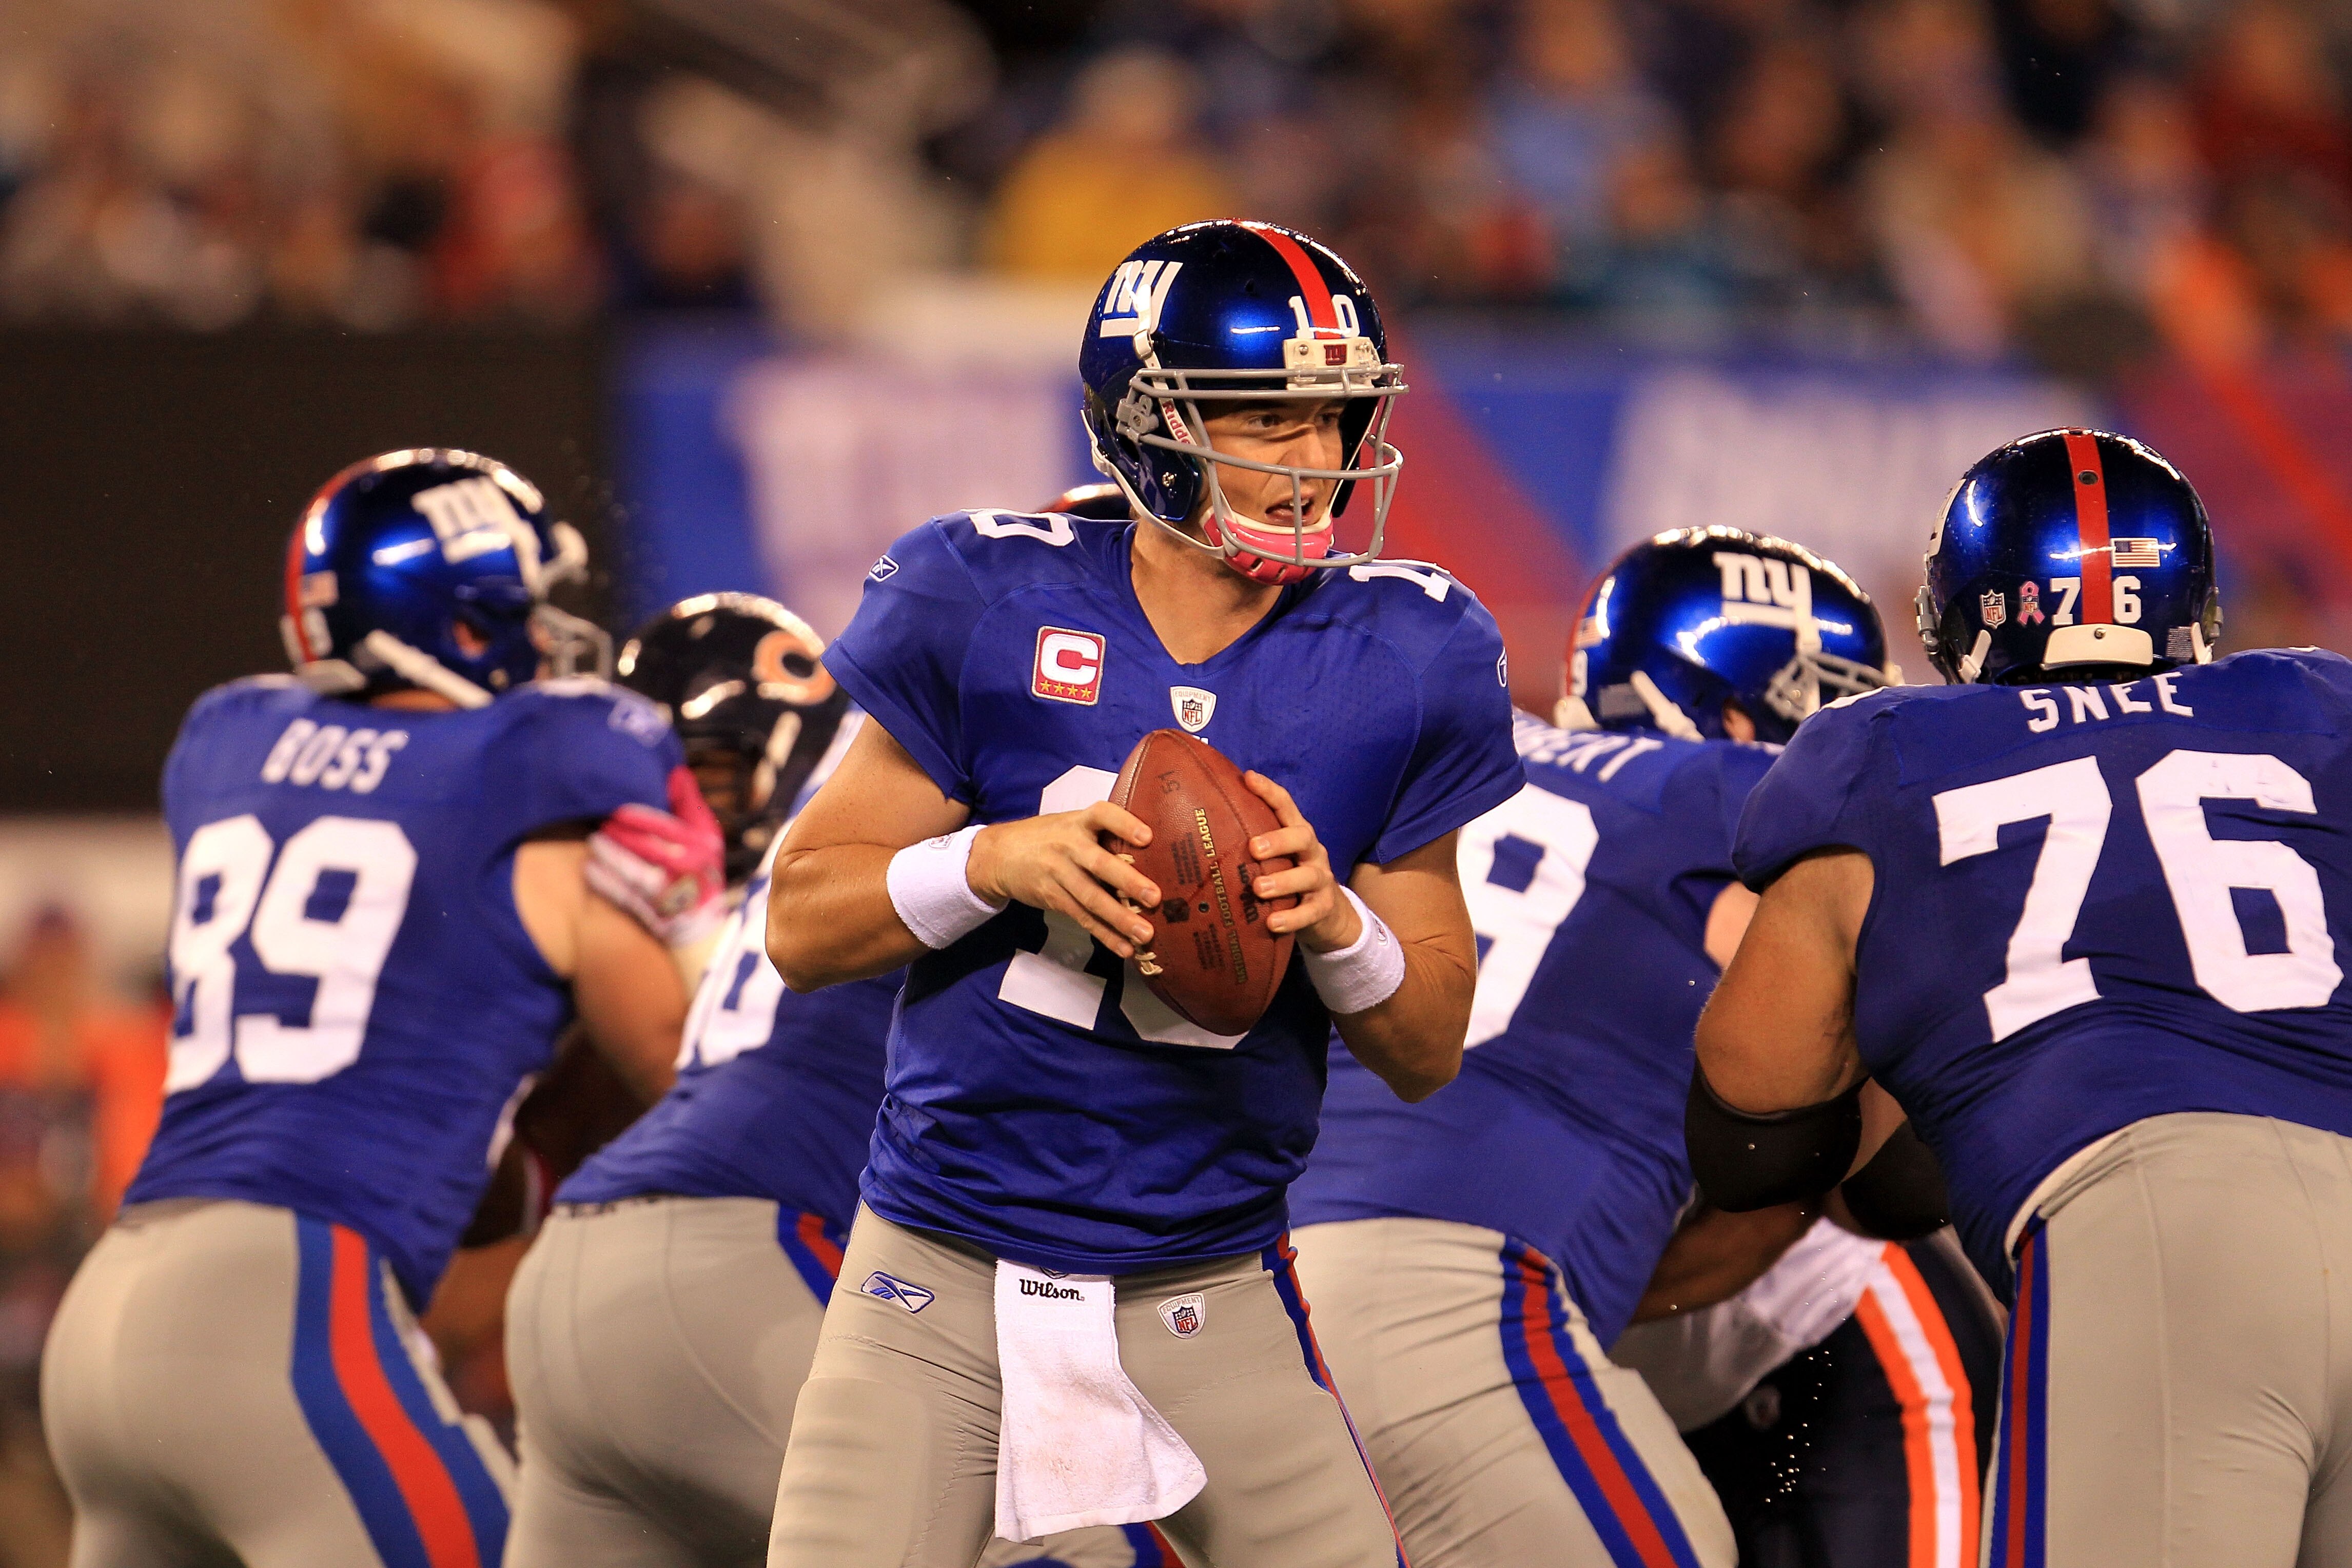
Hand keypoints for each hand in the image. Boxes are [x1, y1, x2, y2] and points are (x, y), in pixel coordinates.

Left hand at [585, 765, 727, 947]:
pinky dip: (606, 883)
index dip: (639, 817)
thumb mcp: (708, 836)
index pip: (666, 827)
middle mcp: (687, 870)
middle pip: (647, 848)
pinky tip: (590, 869)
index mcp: (700, 846)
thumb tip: (675, 772)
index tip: (617, 809)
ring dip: (610, 855)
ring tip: (594, 842)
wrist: (703, 925)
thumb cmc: (703, 871)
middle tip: (600, 822)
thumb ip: (691, 805)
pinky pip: (625, 896)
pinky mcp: (654, 914)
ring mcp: (670, 894)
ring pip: (633, 872)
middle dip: (619, 834)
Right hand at [968, 803, 1161, 957]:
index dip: (1125, 824)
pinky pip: (1082, 917)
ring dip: (1120, 919)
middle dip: (1128, 882)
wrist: (999, 855)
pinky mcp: (1053, 897)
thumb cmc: (1048, 837)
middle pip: (1100, 864)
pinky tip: (1124, 947)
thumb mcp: (1070, 824)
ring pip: (1092, 898)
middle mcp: (1068, 845)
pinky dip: (1105, 934)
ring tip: (1145, 935)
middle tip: (1155, 898)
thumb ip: (1101, 834)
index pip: (1103, 816)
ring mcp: (1058, 873)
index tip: (1148, 836)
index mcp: (1078, 821)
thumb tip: (1151, 854)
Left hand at [1242, 771, 1360, 952]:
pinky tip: (1272, 924)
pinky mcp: (1323, 907)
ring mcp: (1320, 879)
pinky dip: (1291, 918)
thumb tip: (1199, 832)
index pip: (1286, 806)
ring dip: (1283, 881)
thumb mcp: (1275, 857)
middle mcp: (1312, 852)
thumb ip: (1250, 843)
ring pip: (1308, 876)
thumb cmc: (1287, 877)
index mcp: (1296, 833)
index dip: (1269, 791)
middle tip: (1253, 848)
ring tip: (1258, 888)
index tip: (1248, 778)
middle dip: (1278, 840)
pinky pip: (1310, 913)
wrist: (1327, 913)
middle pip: (1302, 837)